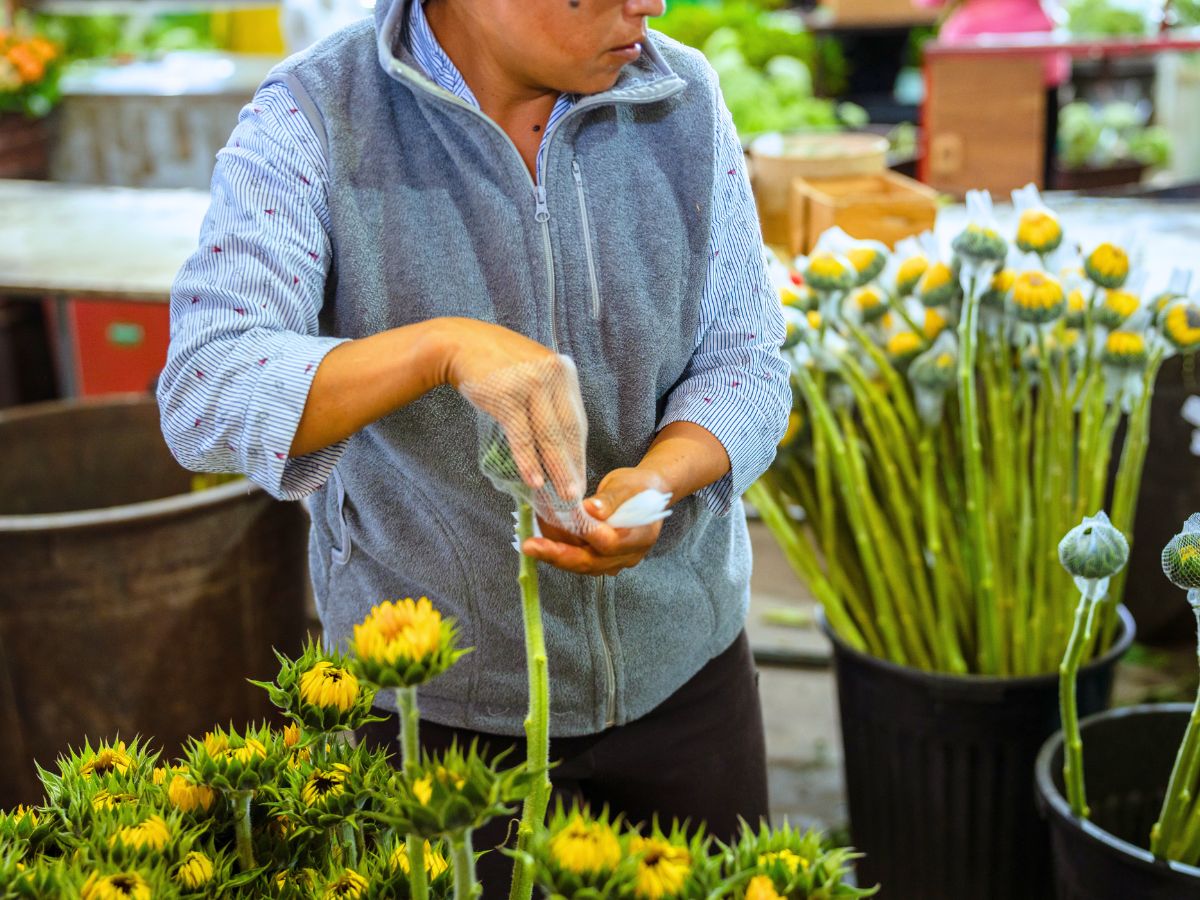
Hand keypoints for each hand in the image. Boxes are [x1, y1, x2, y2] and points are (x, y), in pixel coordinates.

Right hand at [442, 319, 585, 499]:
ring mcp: (530, 384)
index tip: (580, 478)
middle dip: (572, 467)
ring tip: (562, 496)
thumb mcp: (532, 373)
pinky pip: (522, 435)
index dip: (578, 454)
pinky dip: (528, 461)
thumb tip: (560, 445)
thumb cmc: (497, 365)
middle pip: (567, 431)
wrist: (461, 343)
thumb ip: (549, 399)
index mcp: (563, 372)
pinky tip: (534, 481)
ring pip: (549, 436)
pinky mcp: (507, 395)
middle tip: (576, 496)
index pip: (576, 421)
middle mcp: (552, 375)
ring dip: (556, 470)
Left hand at [522, 468, 667, 575]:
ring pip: (580, 564)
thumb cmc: (637, 486)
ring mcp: (614, 562)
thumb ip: (610, 499)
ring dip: (554, 554)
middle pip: (590, 562)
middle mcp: (627, 556)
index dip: (585, 535)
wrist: (647, 495)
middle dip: (557, 555)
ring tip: (531, 542)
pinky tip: (542, 540)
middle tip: (530, 546)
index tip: (559, 524)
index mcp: (640, 537)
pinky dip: (559, 551)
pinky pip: (578, 560)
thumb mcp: (627, 485)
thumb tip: (589, 510)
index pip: (610, 543)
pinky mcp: (602, 561)